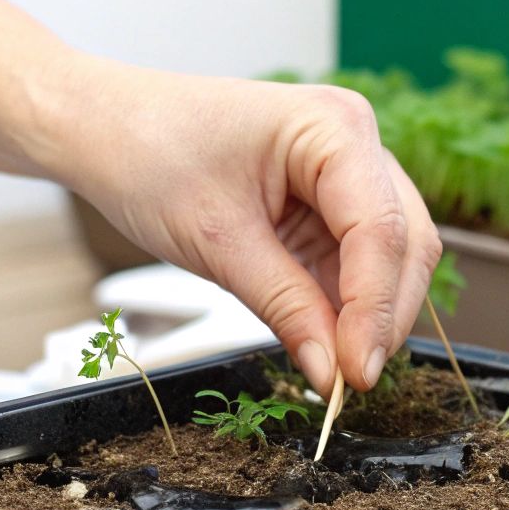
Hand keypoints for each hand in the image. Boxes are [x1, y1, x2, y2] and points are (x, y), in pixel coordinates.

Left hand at [63, 69, 440, 394]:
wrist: (104, 127)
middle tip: (348, 382)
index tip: (356, 373)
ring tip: (331, 370)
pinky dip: (342, 304)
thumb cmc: (148, 154)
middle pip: (404, 243)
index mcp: (333, 128)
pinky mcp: (324, 202)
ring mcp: (344, 171)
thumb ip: (284, 305)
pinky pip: (352, 260)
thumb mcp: (215, 241)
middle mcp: (353, 142)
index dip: (376, 308)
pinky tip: (320, 341)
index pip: (381, 229)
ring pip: (388, 257)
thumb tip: (332, 371)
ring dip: (366, 315)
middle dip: (383, 315)